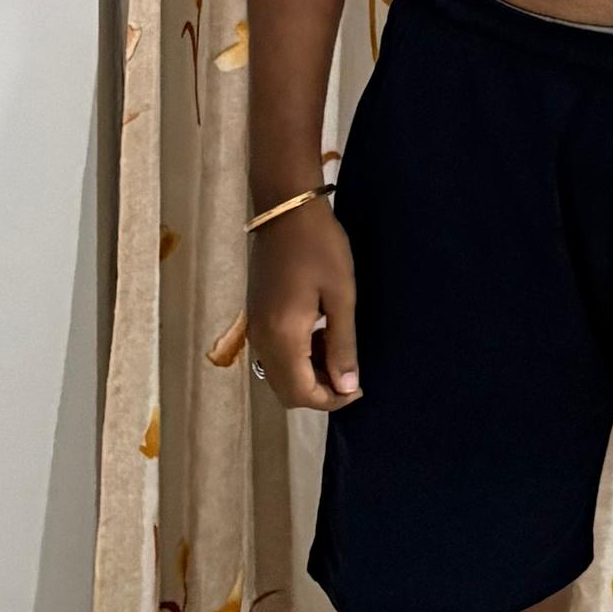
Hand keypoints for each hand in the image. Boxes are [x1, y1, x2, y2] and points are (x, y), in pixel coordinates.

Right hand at [249, 200, 360, 409]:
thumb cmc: (321, 247)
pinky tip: (319, 335)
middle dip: (319, 391)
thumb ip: (343, 346)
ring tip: (337, 349)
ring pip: (278, 375)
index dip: (330, 400)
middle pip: (285, 390)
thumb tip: (347, 387)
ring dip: (308, 375)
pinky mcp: (255, 316)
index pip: (300, 392)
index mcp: (282, 336)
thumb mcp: (341, 296)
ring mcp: (255, 328)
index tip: (357, 388)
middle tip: (349, 371)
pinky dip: (297, 358)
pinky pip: (273, 355)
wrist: (285, 210)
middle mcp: (261, 339)